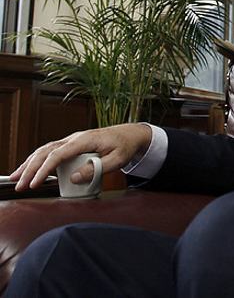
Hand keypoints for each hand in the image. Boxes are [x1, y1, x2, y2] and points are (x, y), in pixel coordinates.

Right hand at [10, 123, 151, 190]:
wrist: (130, 134)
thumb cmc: (125, 146)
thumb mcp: (117, 160)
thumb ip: (96, 169)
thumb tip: (74, 177)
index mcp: (84, 140)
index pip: (58, 154)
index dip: (44, 169)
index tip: (34, 183)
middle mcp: (74, 138)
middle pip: (45, 151)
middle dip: (29, 168)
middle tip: (18, 184)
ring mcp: (72, 141)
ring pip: (44, 150)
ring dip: (29, 164)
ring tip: (16, 178)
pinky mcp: (72, 145)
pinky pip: (51, 152)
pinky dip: (38, 160)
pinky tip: (30, 171)